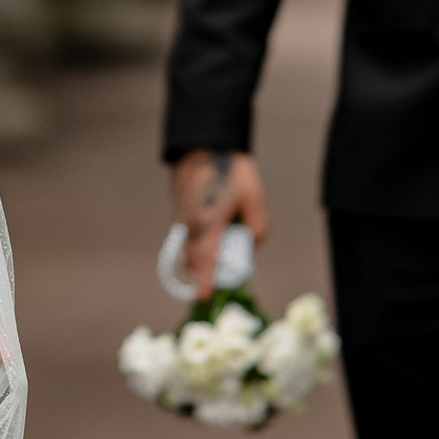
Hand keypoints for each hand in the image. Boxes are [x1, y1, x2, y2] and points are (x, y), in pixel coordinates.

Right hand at [171, 148, 269, 291]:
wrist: (203, 141)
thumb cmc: (231, 168)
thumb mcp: (254, 197)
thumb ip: (258, 225)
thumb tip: (253, 242)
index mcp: (208, 223)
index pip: (204, 260)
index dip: (204, 281)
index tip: (204, 297)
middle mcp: (191, 223)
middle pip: (194, 257)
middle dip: (206, 270)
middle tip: (221, 274)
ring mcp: (183, 216)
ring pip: (190, 246)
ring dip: (202, 254)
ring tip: (221, 249)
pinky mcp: (180, 208)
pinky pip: (188, 233)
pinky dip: (199, 240)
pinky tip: (215, 229)